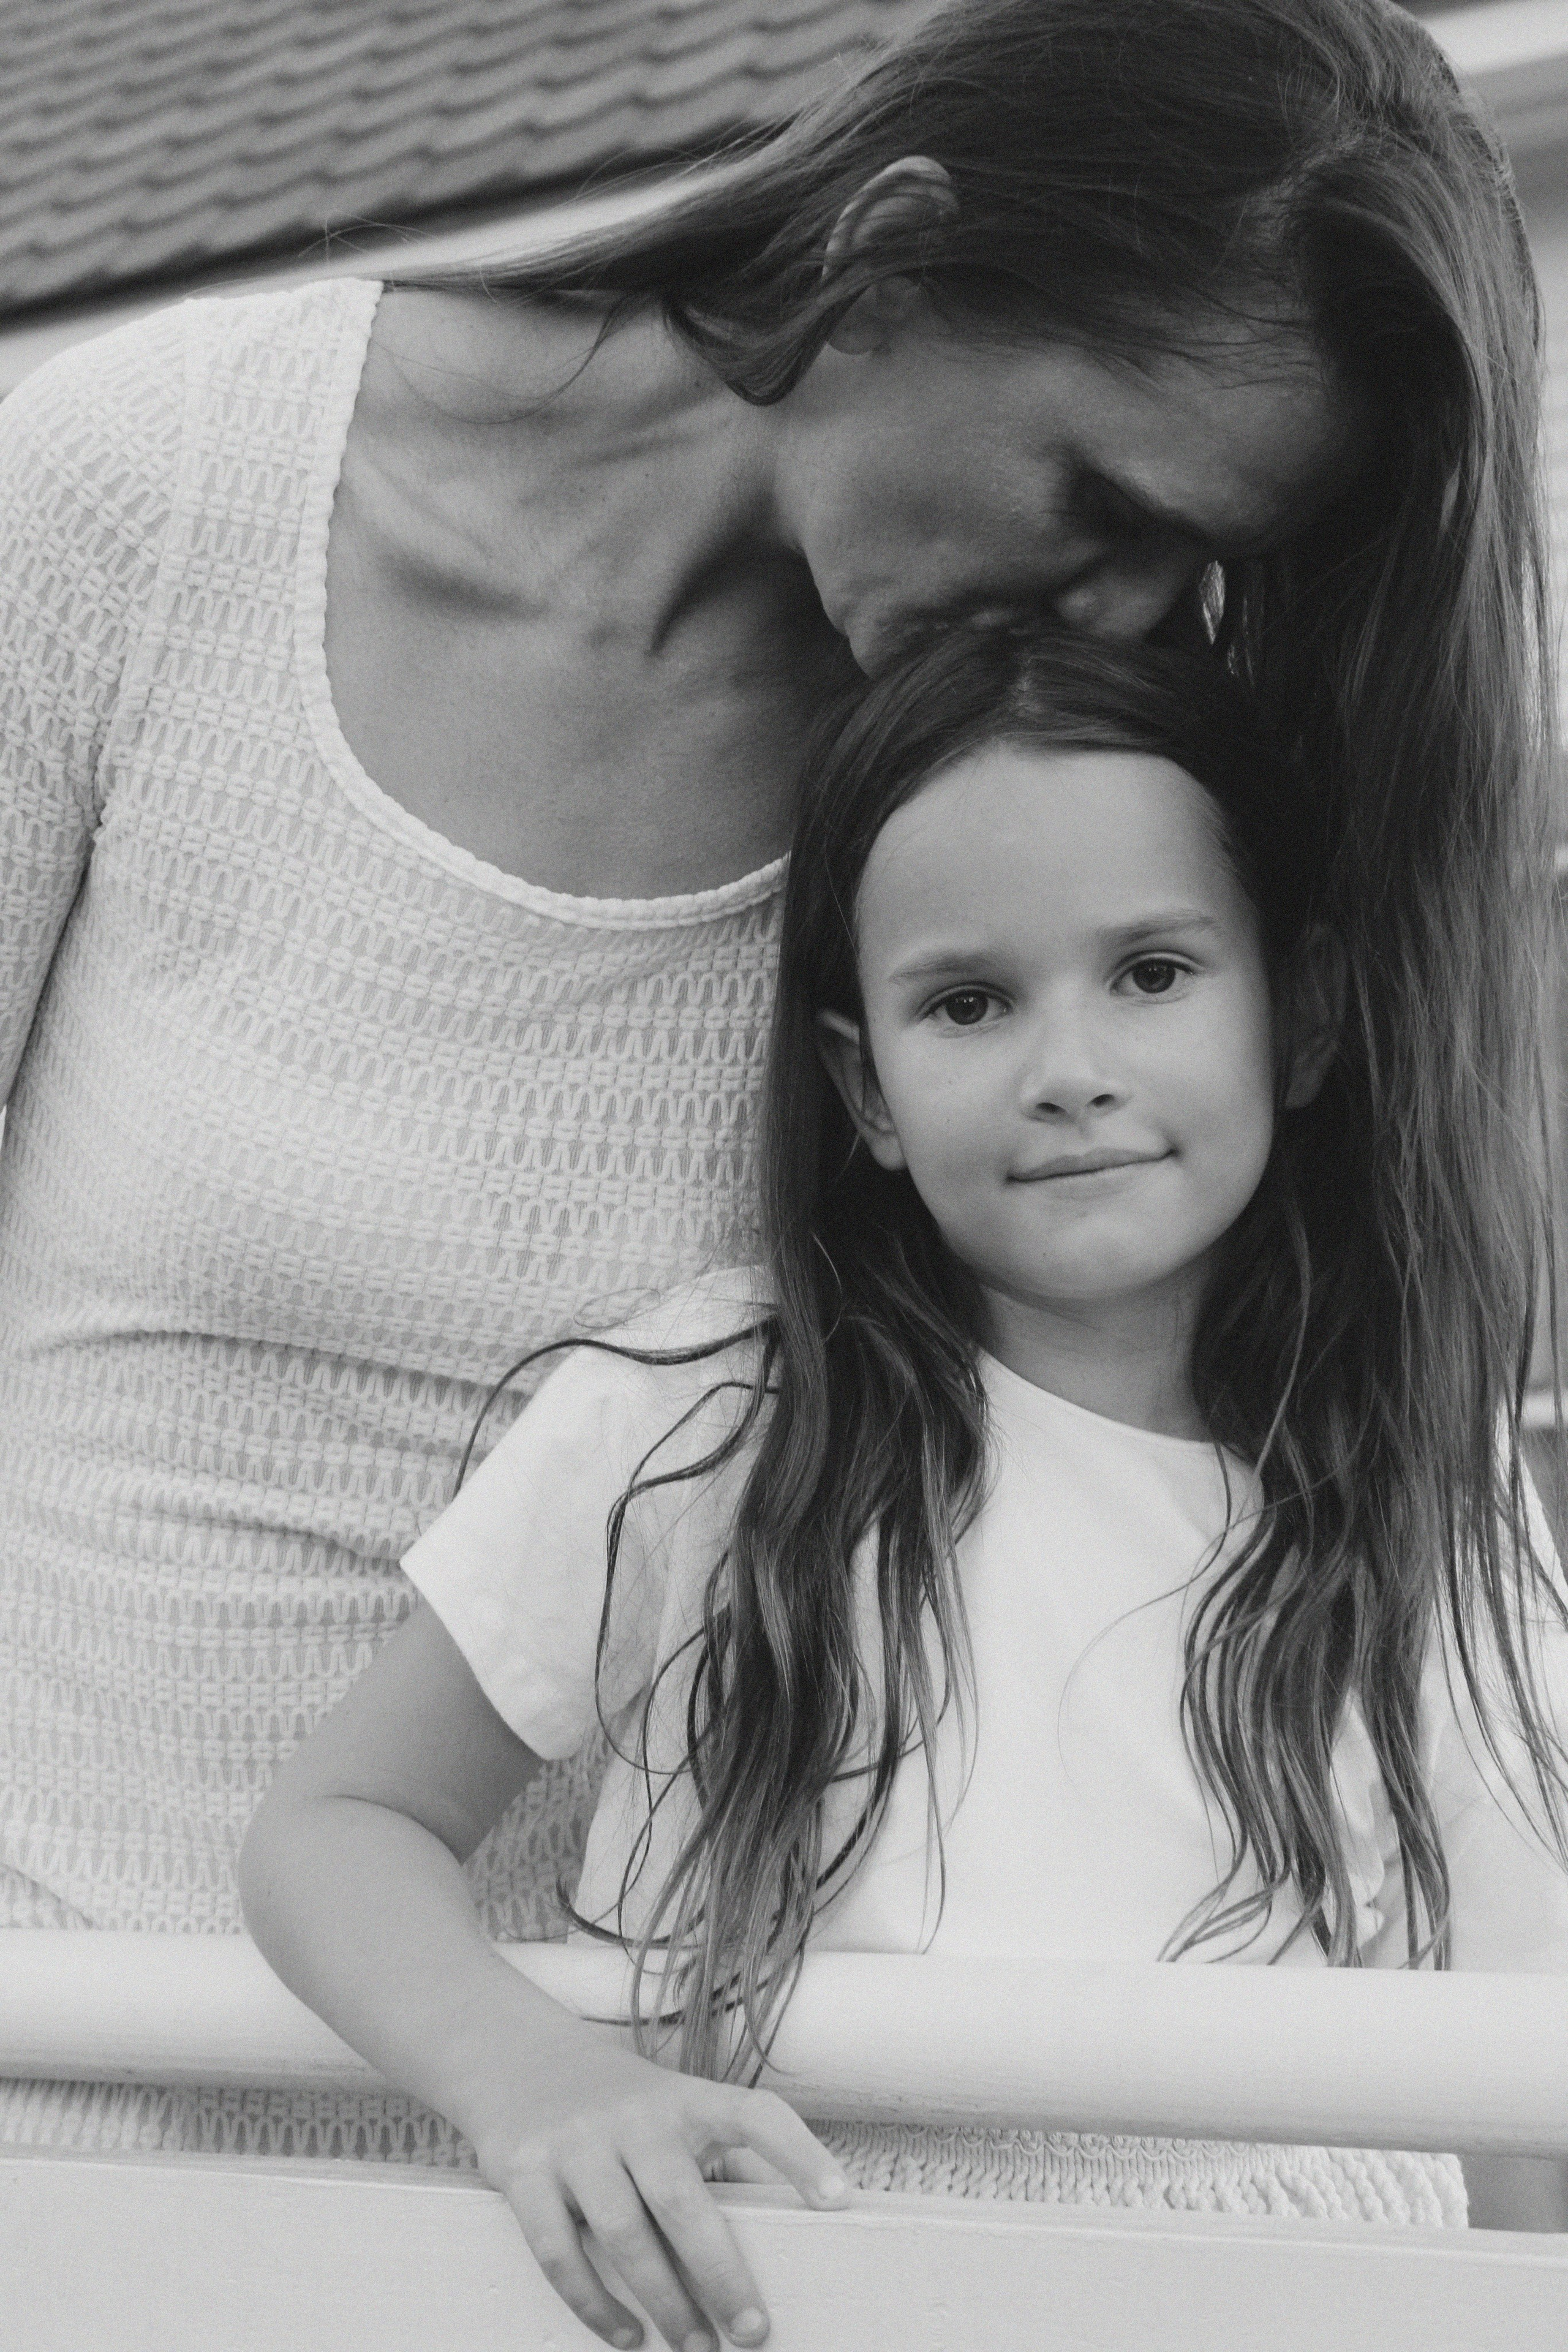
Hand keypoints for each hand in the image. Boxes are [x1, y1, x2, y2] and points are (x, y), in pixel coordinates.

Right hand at [473, 2042, 849, 2349]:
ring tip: (694, 2345)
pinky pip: (560, 2252)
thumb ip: (712, 2159)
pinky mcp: (524, 2171)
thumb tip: (774, 2238)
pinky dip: (594, 2305)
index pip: (754, 2114)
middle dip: (721, 2275)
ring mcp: (576, 2142)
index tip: (838, 2198)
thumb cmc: (619, 2105)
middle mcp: (633, 2116)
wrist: (516, 2057)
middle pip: (683, 2201)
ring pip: (624, 2235)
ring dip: (662, 2302)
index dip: (799, 2152)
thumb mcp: (671, 2110)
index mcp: (685, 2099)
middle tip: (751, 2332)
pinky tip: (625, 2334)